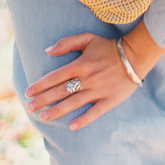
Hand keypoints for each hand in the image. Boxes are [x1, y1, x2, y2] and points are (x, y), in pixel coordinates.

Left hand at [26, 32, 141, 131]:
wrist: (136, 56)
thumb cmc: (109, 47)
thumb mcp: (88, 38)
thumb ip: (67, 43)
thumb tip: (47, 50)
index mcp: (80, 64)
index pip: (55, 77)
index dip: (40, 85)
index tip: (28, 92)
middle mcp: (87, 79)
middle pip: (61, 91)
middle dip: (44, 100)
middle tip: (30, 108)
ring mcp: (98, 91)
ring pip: (74, 103)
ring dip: (58, 111)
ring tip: (44, 117)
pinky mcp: (110, 100)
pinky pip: (95, 112)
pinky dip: (84, 120)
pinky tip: (72, 126)